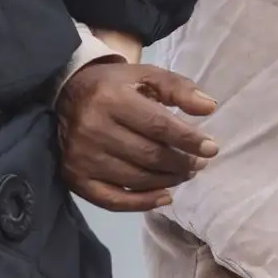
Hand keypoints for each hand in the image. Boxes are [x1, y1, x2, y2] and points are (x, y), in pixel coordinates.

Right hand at [55, 62, 218, 212]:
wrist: (66, 94)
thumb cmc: (114, 85)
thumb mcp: (146, 75)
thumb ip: (178, 88)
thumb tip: (209, 108)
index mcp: (112, 99)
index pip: (158, 126)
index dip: (188, 140)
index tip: (211, 148)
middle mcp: (94, 128)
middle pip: (149, 155)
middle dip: (181, 163)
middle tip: (199, 164)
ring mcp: (83, 157)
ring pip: (136, 179)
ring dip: (168, 180)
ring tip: (185, 174)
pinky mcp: (75, 178)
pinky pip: (114, 200)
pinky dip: (143, 202)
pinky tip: (165, 196)